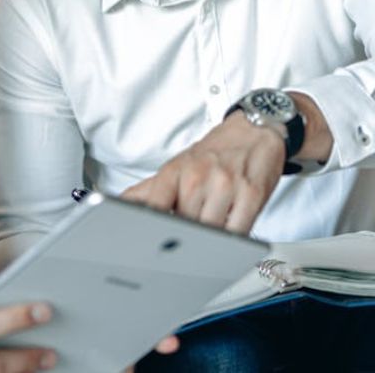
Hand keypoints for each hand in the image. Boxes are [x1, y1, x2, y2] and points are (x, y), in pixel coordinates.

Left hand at [122, 110, 283, 234]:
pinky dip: (233, 238)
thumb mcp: (177, 166)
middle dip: (187, 236)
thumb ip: (148, 191)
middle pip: (183, 227)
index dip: (148, 230)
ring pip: (211, 233)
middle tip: (192, 230)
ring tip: (215, 223)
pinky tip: (232, 227)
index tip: (145, 243)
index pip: (153, 207)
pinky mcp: (252, 195)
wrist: (255, 131)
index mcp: (174, 172)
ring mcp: (225, 185)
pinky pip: (238, 232)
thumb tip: (120, 207)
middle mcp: (198, 176)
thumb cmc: (215, 153)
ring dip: (212, 239)